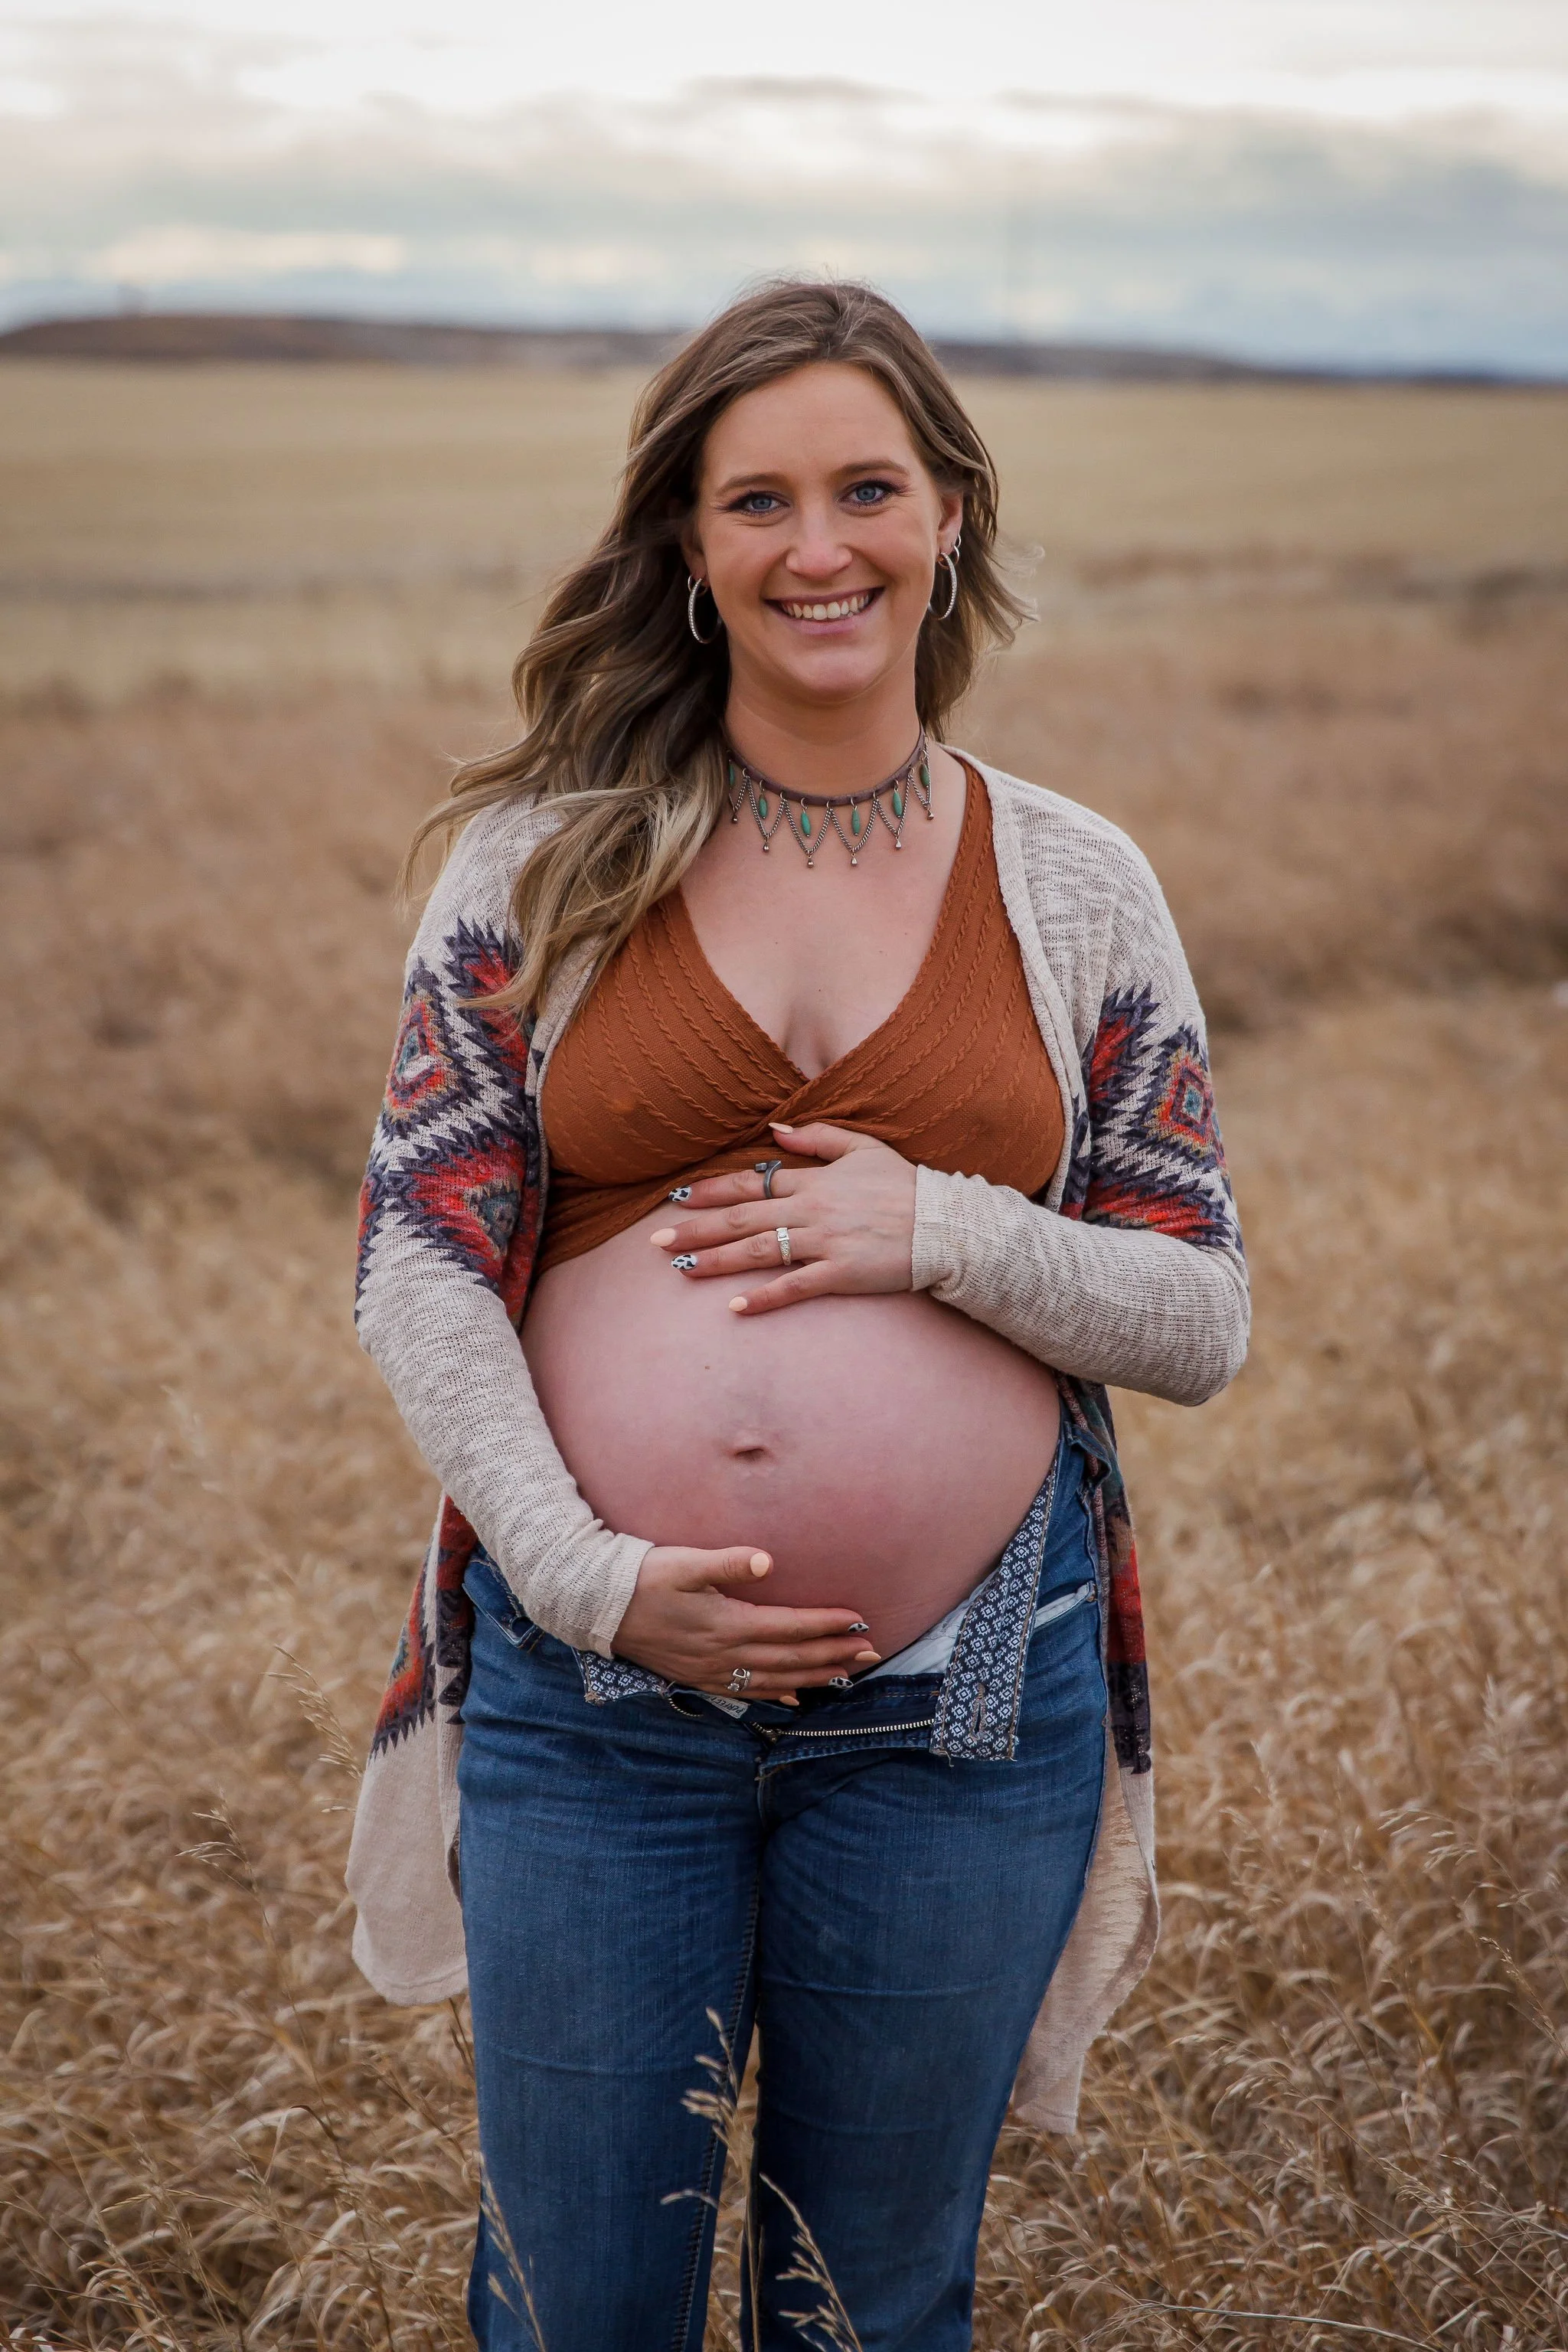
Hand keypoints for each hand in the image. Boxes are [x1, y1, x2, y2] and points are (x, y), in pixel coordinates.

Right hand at [613, 1543, 879, 1700]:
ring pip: (776, 1680)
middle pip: (791, 1658)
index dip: (826, 1625)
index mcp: (727, 1624)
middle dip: (834, 1655)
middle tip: (873, 1651)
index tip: (859, 1620)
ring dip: (815, 1677)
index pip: (790, 1627)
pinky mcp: (699, 1677)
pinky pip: (748, 1693)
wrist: (598, 1608)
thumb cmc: (643, 1577)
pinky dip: (777, 1695)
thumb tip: (766, 1561)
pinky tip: (794, 1698)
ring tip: (848, 1673)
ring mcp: (712, 1671)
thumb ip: (726, 1562)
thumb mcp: (683, 1562)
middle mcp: (725, 1654)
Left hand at [648, 1121, 916, 1315]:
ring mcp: (826, 1243)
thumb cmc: (906, 1184)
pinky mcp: (841, 1274)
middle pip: (742, 1219)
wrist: (946, 1225)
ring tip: (681, 1269)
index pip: (751, 1183)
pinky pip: (794, 1287)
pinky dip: (763, 1298)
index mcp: (815, 1180)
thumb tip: (774, 1131)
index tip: (677, 1198)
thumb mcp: (864, 1147)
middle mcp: (813, 1210)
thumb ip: (817, 1138)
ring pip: (759, 1252)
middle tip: (656, 1240)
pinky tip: (734, 1308)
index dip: (711, 1191)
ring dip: (716, 1261)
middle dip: (696, 1229)